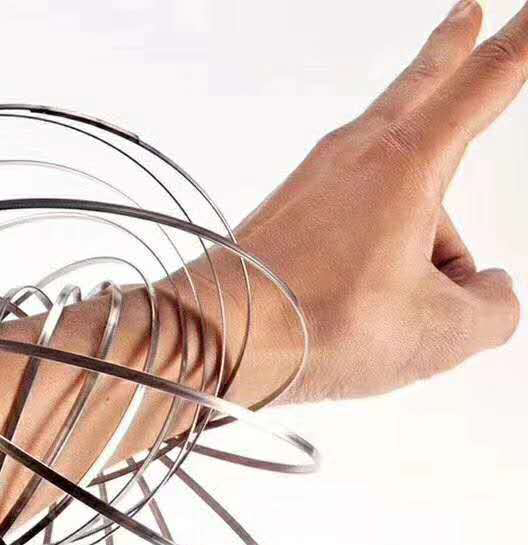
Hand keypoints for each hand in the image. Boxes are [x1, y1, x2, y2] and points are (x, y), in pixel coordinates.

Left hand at [236, 0, 521, 402]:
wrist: (223, 336)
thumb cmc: (321, 324)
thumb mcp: (440, 332)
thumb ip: (491, 308)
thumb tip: (486, 291)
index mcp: (408, 164)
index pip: (487, 81)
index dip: (523, 42)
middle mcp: (354, 157)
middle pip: (418, 90)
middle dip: (448, 52)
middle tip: (464, 19)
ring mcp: (312, 183)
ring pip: (386, 182)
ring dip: (415, 224)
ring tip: (402, 295)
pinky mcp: (283, 215)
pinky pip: (346, 218)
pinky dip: (370, 247)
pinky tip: (359, 288)